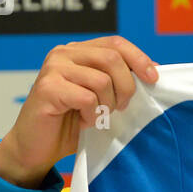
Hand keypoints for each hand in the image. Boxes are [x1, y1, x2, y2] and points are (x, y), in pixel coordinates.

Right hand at [0, 36, 159, 187]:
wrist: (37, 148)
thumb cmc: (72, 123)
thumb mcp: (102, 97)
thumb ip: (119, 79)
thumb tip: (155, 67)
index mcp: (78, 51)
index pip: (116, 43)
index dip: (139, 58)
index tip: (153, 78)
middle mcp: (64, 53)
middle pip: (112, 58)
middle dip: (126, 86)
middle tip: (120, 107)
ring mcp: (53, 68)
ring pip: (101, 80)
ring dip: (107, 105)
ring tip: (97, 116)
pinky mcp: (47, 88)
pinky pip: (87, 98)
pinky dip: (92, 114)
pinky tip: (83, 121)